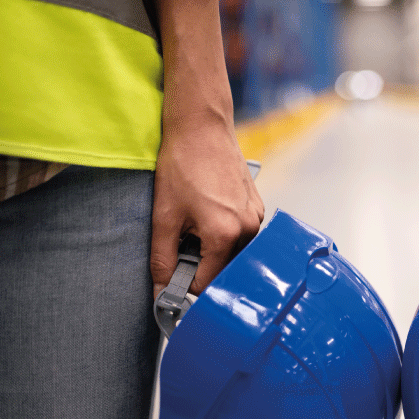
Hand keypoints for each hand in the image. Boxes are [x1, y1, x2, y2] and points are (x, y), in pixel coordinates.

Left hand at [150, 113, 264, 298]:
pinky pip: (241, 234)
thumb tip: (161, 292)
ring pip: (233, 251)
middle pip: (224, 268)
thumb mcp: (164, 216)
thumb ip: (163, 259)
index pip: (208, 282)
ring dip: (212, 247)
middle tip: (180, 243)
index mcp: (225, 234)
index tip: (172, 279)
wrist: (201, 127)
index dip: (186, 284)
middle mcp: (248, 229)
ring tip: (194, 221)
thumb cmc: (182, 165)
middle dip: (200, 264)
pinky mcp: (258, 207)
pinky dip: (223, 232)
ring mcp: (257, 217)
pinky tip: (208, 211)